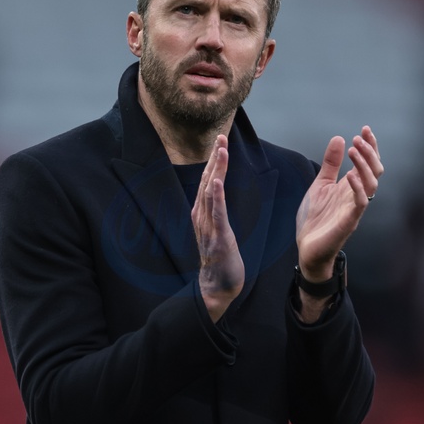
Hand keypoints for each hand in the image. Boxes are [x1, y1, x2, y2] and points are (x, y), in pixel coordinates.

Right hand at [191, 135, 244, 321]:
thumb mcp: (216, 229)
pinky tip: (217, 181)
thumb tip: (214, 193)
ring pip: (211, 192)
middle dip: (215, 158)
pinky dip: (216, 196)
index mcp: (202, 213)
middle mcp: (201, 216)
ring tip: (221, 150)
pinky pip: (216, 213)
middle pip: (208, 181)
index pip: (209, 181)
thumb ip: (214, 211)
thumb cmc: (219, 259)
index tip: (220, 141)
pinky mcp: (218, 237)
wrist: (217, 286)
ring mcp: (208, 226)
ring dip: (216, 170)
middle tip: (221, 136)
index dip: (214, 160)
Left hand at [296, 125, 383, 280]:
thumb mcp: (320, 184)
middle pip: (375, 171)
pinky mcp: (349, 221)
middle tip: (359, 138)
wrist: (307, 248)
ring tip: (354, 150)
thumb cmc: (315, 219)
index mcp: (351, 186)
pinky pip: (360, 203)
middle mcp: (356, 195)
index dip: (370, 146)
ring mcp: (354, 209)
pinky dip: (358, 188)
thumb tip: (339, 139)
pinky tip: (349, 175)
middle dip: (370, 152)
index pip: (367, 163)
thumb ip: (330, 164)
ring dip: (364, 165)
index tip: (364, 129)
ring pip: (372, 185)